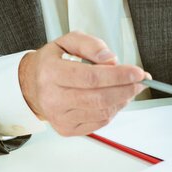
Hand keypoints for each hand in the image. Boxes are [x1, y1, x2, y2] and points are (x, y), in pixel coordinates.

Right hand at [18, 31, 149, 135]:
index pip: (91, 77)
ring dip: (122, 100)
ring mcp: (59, 117)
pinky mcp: (66, 129)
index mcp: (51, 73)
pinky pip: (98, 122)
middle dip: (126, 89)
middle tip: (140, 81)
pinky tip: (113, 99)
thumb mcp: (68, 41)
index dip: (119, 76)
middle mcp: (52, 98)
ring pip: (102, 112)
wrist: (31, 85)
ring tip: (127, 88)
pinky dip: (112, 110)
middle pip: (99, 98)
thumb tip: (111, 60)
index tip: (138, 72)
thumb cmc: (52, 62)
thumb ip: (91, 45)